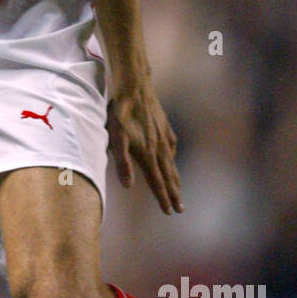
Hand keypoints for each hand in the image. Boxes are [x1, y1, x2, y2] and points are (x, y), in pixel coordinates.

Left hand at [108, 82, 183, 214]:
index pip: (157, 181)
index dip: (163, 197)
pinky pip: (171, 146)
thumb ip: (122, 162)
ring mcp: (164, 136)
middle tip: (180, 209)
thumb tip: (129, 185)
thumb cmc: (120, 113)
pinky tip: (172, 158)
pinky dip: (172, 157)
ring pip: (171, 162)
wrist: (135, 86)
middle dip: (173, 193)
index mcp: (148, 154)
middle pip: (168, 175)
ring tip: (178, 190)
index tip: (170, 211)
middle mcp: (159, 147)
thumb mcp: (116, 138)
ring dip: (175, 178)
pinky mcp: (164, 126)